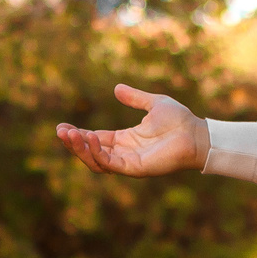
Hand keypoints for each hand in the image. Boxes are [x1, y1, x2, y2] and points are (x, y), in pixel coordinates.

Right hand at [54, 83, 208, 176]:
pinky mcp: (135, 169)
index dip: (79, 134)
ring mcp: (129, 162)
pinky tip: (91, 138)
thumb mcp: (153, 103)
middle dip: (74, 143)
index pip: (95, 139)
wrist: (196, 133)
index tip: (62, 126)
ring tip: (69, 135)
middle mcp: (124, 152)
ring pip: (97, 161)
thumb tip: (116, 88)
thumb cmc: (179, 120)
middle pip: (91, 152)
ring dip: (81, 149)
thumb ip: (134, 98)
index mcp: (126, 139)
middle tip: (60, 131)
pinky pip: (111, 164)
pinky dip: (98, 153)